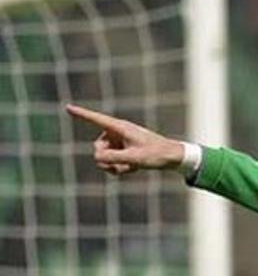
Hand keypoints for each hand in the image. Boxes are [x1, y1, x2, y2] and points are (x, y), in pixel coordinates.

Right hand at [65, 104, 184, 174]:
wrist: (172, 158)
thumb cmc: (156, 154)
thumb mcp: (134, 158)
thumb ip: (113, 158)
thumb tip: (96, 157)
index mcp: (121, 128)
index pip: (97, 119)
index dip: (82, 114)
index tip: (67, 107)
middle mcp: (117, 133)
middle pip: (98, 148)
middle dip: (106, 160)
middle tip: (121, 166)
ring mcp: (119, 142)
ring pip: (104, 157)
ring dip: (115, 166)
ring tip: (131, 168)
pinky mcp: (122, 150)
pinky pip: (112, 162)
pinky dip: (120, 168)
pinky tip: (133, 169)